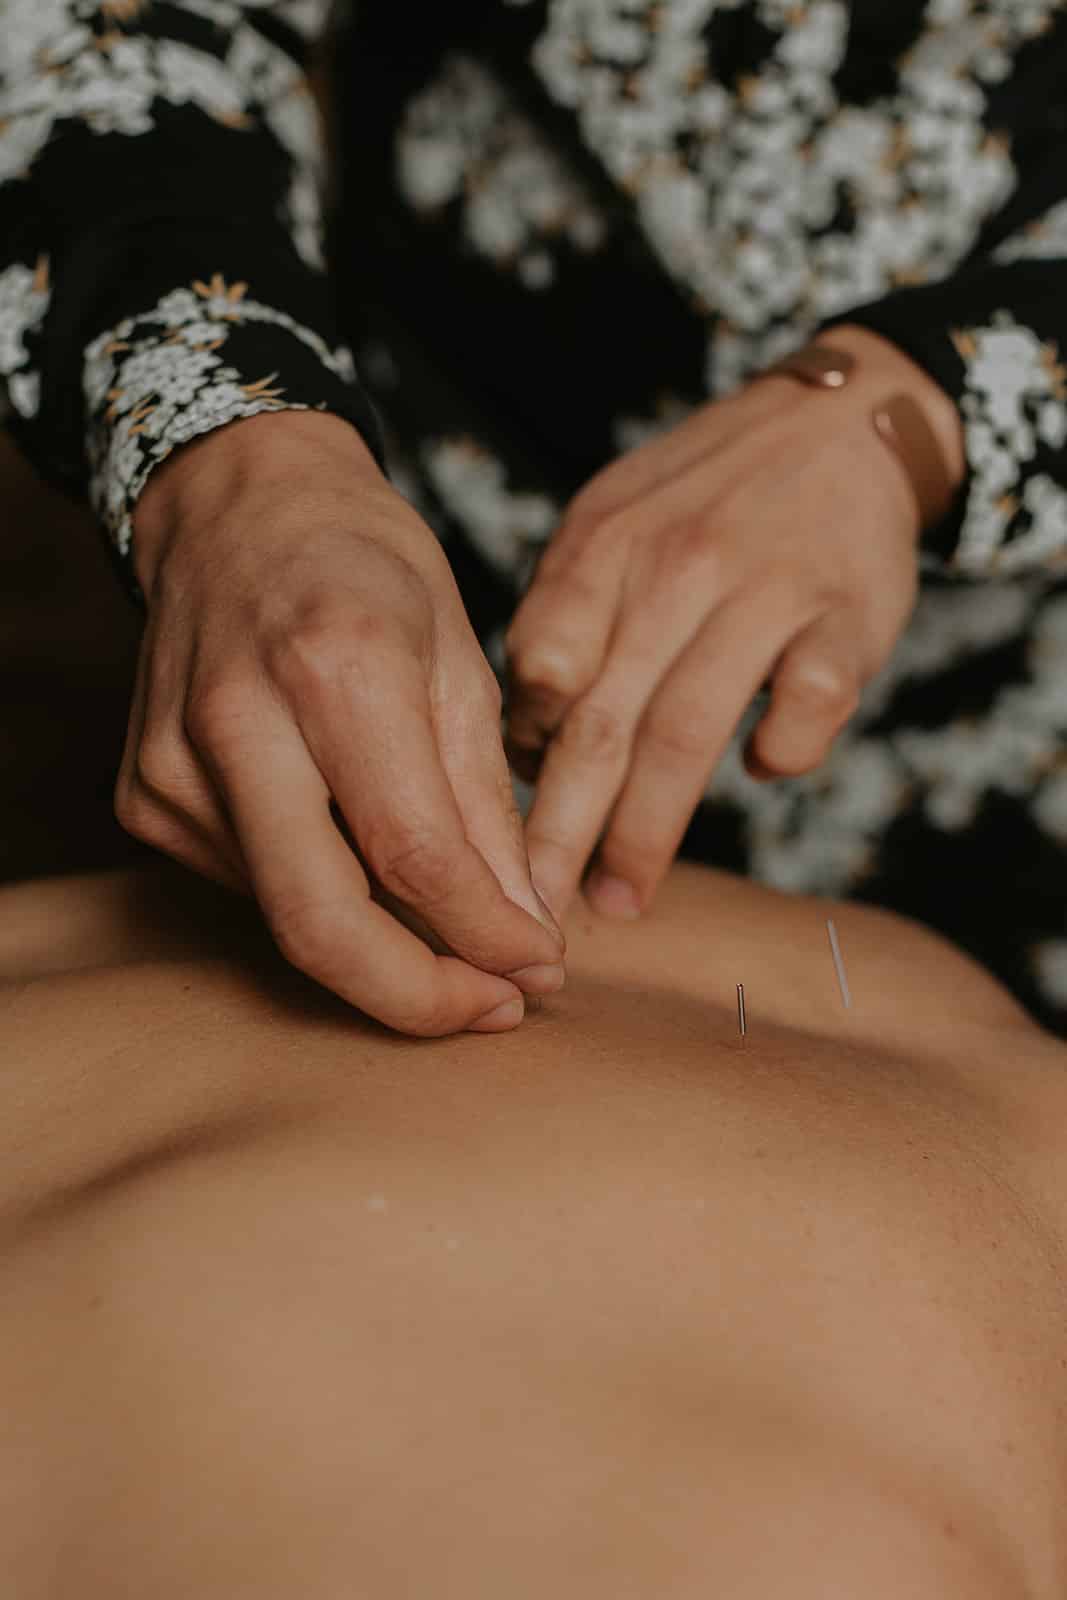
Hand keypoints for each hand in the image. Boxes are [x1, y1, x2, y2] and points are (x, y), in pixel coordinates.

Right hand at [119, 411, 564, 1036]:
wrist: (235, 506)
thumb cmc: (364, 565)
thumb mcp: (460, 657)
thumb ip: (486, 804)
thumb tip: (523, 929)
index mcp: (337, 665)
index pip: (413, 852)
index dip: (484, 936)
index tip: (540, 968)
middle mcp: (237, 719)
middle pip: (321, 924)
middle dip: (418, 997)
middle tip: (495, 1008)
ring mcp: (173, 765)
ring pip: (286, 917)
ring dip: (382, 948)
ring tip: (451, 926)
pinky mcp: (144, 796)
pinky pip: (252, 885)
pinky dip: (323, 895)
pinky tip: (358, 858)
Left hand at [504, 326, 964, 922]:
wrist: (839, 420)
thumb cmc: (706, 493)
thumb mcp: (615, 517)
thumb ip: (568, 617)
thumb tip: (527, 745)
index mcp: (606, 544)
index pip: (540, 667)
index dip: (516, 756)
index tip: (500, 823)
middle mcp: (677, 567)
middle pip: (602, 721)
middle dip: (560, 831)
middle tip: (531, 914)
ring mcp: (765, 591)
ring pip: (689, 732)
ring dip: (648, 830)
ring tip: (619, 899)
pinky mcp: (845, 617)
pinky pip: (808, 706)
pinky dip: (785, 751)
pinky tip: (767, 770)